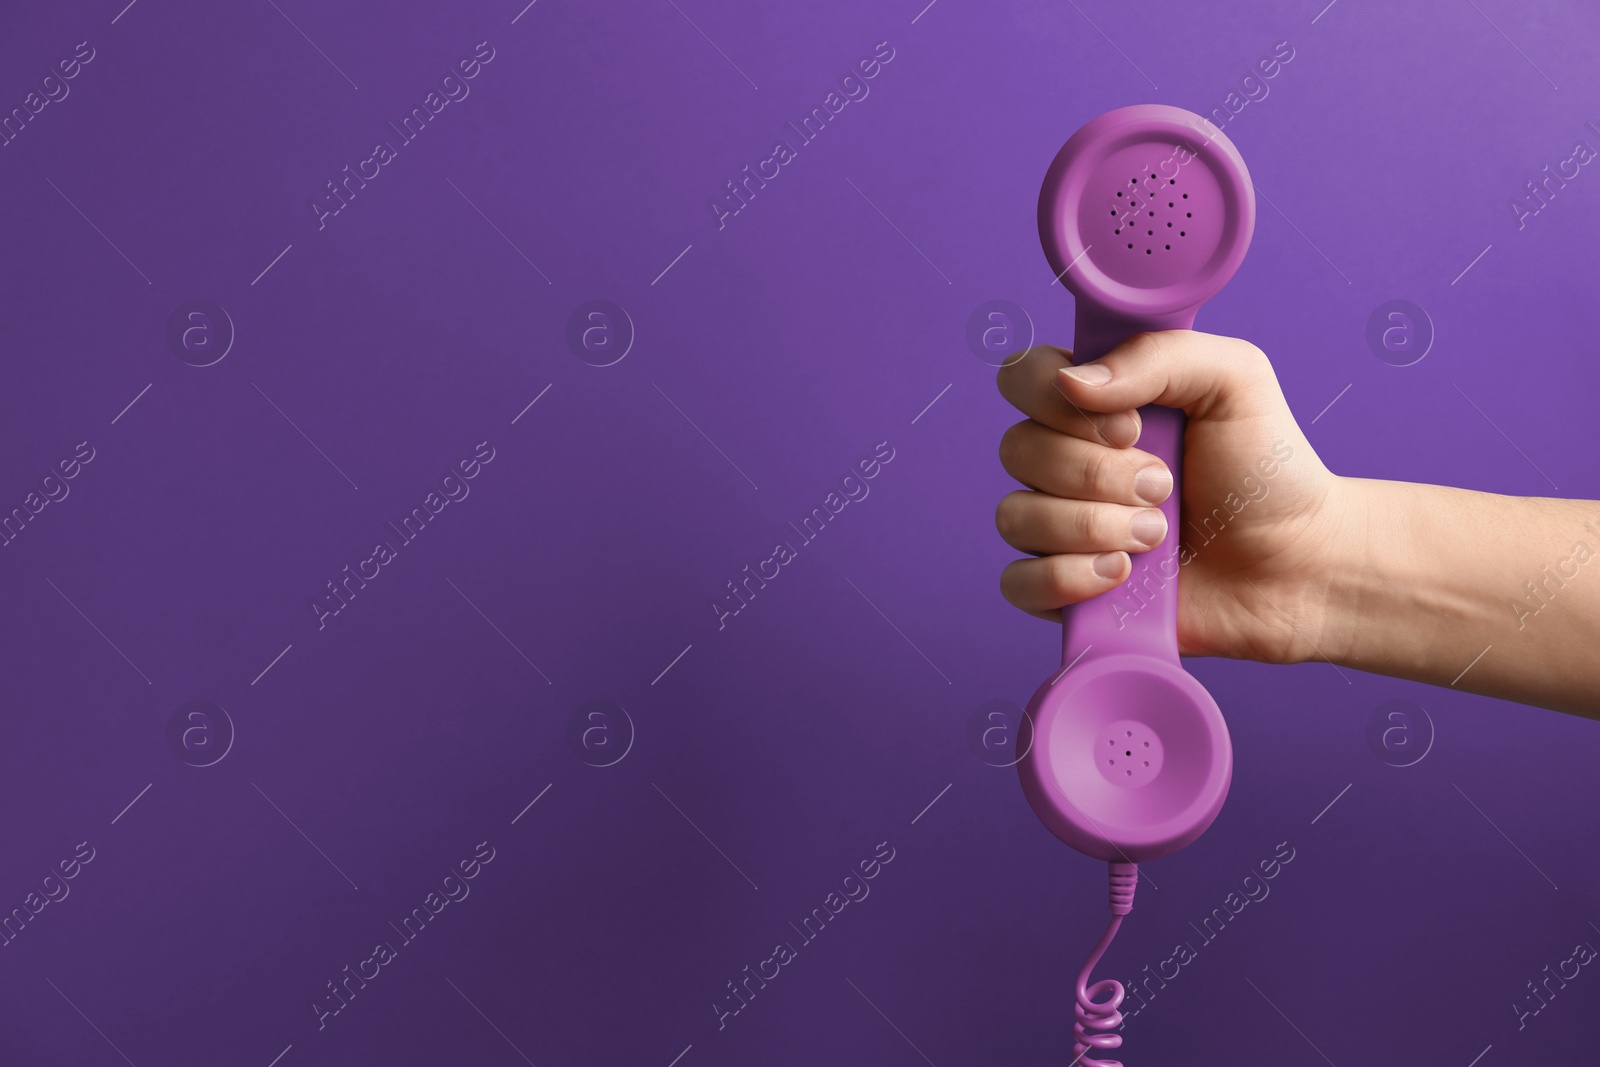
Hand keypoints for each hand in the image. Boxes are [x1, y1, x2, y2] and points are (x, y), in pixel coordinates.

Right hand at [994, 331, 1354, 663]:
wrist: (1299, 565)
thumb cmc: (1269, 471)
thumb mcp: (1234, 380)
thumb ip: (1159, 355)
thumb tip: (1072, 383)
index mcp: (1095, 404)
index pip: (1022, 378)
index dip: (1056, 399)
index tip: (1132, 425)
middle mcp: (1067, 461)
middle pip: (1017, 449)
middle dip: (1098, 473)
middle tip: (1165, 487)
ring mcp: (1060, 527)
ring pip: (1016, 516)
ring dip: (1094, 526)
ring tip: (1158, 537)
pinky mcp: (1065, 591)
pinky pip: (1018, 582)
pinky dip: (1067, 579)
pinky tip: (1123, 575)